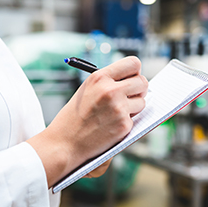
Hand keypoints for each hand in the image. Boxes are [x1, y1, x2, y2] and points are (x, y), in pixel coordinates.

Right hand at [28, 56, 147, 187]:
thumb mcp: (87, 89)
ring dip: (134, 107)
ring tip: (115, 113)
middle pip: (142, 82)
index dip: (135, 72)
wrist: (64, 143)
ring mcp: (118, 108)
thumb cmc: (74, 117)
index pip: (133, 63)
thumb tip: (133, 79)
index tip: (131, 78)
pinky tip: (111, 125)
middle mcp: (111, 90)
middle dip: (139, 90)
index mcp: (100, 77)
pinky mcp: (123, 125)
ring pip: (142, 102)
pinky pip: (135, 119)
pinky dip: (126, 122)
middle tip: (130, 96)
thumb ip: (108, 82)